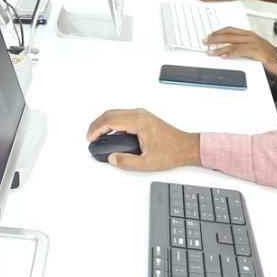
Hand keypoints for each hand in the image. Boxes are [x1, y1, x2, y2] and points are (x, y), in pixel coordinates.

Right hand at [85, 108, 200, 171]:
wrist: (186, 147)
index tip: (90, 138)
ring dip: (103, 122)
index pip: (110, 121)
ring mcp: (141, 114)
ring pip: (115, 113)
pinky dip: (111, 122)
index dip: (97, 130)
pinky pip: (122, 115)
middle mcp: (139, 114)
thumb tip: (112, 158)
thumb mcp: (147, 163)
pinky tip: (109, 132)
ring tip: (97, 135)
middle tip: (90, 137)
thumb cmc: (171, 152)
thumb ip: (127, 162)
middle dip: (96, 125)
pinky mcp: (143, 117)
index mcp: (139, 122)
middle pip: (110, 114)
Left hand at [203, 26, 276, 74]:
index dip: (219, 32)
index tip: (210, 35)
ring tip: (211, 51)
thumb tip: (228, 49)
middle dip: (215, 38)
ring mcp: (253, 43)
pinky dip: (231, 54)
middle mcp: (250, 37)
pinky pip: (240, 51)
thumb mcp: (254, 48)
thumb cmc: (269, 55)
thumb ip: (242, 46)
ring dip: (220, 48)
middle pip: (229, 35)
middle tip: (206, 41)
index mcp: (249, 34)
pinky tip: (224, 56)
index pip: (231, 30)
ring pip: (232, 43)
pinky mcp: (256, 51)